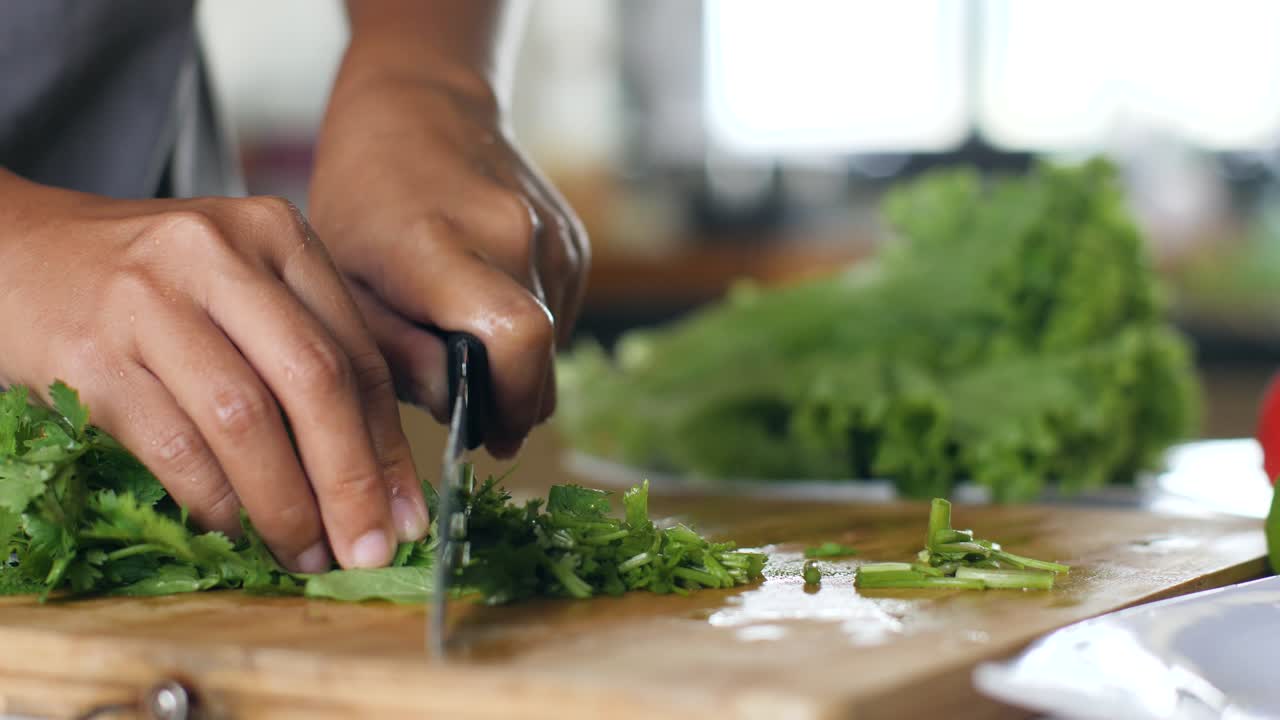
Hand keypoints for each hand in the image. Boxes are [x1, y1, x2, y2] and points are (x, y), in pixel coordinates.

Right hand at [0, 171, 427, 571]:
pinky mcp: (89, 354)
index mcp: (275, 234)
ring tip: (305, 553)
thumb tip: (386, 479)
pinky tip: (234, 529)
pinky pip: (173, 447)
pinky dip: (213, 500)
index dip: (389, 446)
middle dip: (351, 481)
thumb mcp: (244, 286)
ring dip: (284, 504)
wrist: (19, 252)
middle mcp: (217, 256)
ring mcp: (148, 301)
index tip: (407, 512)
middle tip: (369, 549)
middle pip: (314, 383)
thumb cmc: (154, 284)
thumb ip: (314, 354)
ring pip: (245, 421)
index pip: (356, 353)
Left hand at [308, 67, 588, 457]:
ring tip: (462, 340)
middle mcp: (510, 233)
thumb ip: (394, 354)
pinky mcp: (572, 238)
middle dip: (512, 398)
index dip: (511, 401)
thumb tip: (456, 408)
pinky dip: (528, 332)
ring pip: (554, 340)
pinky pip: (560, 312)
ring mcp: (551, 233)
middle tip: (470, 407)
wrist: (419, 107)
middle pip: (542, 353)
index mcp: (439, 244)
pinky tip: (485, 309)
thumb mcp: (341, 282)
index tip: (488, 435)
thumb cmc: (363, 198)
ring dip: (517, 363)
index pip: (516, 338)